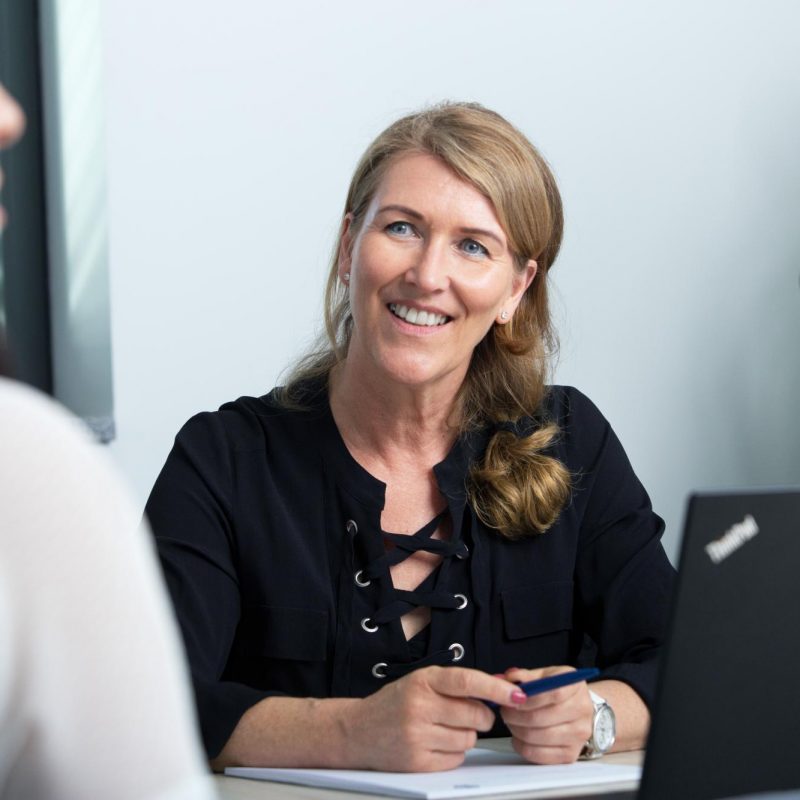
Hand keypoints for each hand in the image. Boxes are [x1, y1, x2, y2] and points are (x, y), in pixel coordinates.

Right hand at [343, 666, 524, 771]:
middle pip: (475, 715)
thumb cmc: (395, 703)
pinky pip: (456, 759)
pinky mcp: (417, 762)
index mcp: (423, 680)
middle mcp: (419, 706)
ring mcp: (417, 735)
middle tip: (467, 714)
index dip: (496, 688)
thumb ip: (455, 684)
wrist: (357, 730)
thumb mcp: (421, 681)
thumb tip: (498, 689)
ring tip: (442, 728)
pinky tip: (434, 743)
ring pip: (469, 739)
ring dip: (465, 735)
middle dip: (480, 717)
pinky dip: (452, 753)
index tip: (517, 694)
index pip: (467, 681)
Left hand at [500, 666, 593, 764]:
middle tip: (505, 711)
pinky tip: (518, 737)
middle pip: (543, 718)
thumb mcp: (543, 675)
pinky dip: (523, 747)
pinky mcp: (571, 754)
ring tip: (511, 722)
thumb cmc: (557, 690)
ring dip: (517, 730)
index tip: (512, 699)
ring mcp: (579, 735)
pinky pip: (540, 755)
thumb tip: (506, 679)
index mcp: (575, 685)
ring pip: (539, 737)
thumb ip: (524, 676)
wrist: (577, 708)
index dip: (529, 699)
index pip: (554, 693)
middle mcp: (582, 710)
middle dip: (516, 715)